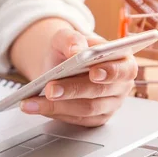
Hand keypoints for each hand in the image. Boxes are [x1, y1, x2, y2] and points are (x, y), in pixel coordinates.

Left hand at [20, 28, 137, 126]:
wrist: (60, 64)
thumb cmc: (70, 49)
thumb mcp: (67, 37)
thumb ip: (72, 39)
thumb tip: (76, 51)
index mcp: (122, 61)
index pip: (124, 69)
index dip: (111, 72)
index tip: (93, 73)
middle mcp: (119, 85)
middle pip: (99, 92)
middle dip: (72, 90)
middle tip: (49, 89)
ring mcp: (109, 104)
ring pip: (86, 109)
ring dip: (58, 106)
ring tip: (33, 101)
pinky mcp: (95, 118)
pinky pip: (76, 119)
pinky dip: (54, 113)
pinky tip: (36, 107)